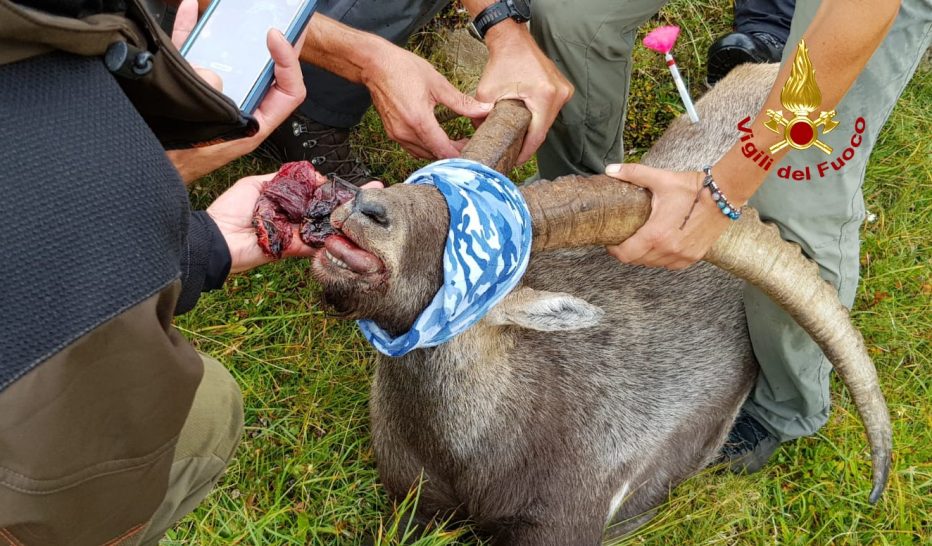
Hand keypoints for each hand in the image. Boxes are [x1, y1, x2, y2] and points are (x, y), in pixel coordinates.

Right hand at [166, 0, 307, 181]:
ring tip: (240, 11)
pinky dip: (192, 30)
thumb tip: (214, 74)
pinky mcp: (186, 87)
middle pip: (266, 70)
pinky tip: (188, 9)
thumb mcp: (204, 130)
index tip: (275, 37)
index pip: (288, 91)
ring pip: (231, 58)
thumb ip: (213, 98)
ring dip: (233, 33)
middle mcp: (238, 107)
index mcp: (253, 123)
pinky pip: (195, 53)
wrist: (141, 169)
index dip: (289, 62)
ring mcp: (213, 95)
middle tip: (278, 17)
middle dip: (271, 42)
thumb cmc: (177, 161)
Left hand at [208, 175, 383, 273]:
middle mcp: (297, 217)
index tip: (360, 182)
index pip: (318, 193)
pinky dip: (332, 239)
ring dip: (348, 219)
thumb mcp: (257, 184)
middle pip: (328, 210)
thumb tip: (314, 176)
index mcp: (289, 200)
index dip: (338, 188)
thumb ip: (286, 179)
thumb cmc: (232, 209)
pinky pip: (316, 244)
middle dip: (352, 202)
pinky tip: (352, 229)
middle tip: (377, 193)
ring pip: (326, 226)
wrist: (218, 237)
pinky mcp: (295, 249)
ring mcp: (298, 234)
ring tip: (370, 210)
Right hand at [364, 46, 493, 158]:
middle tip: (468, 141)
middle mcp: (406, 133)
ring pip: (424, 155)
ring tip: (455, 140)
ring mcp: (397, 135)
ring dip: (440, 151)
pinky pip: (413, 149)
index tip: (473, 146)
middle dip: (453, 152)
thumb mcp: (438, 84)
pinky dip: (427, 148)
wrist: (375, 65)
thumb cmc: (404, 69)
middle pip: (435, 156)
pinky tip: (436, 137)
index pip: (444, 151)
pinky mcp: (392, 133)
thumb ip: (462, 102)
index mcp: (419, 121)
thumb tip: (485, 109)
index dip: (461, 154)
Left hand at [476, 25, 572, 163]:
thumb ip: (481, 117)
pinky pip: (550, 111)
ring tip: (518, 142)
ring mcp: (564, 90)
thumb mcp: (486, 93)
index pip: (537, 136)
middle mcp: (559, 93)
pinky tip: (526, 125)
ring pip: (547, 122)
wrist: (513, 40)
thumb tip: (479, 138)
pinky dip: (538, 119)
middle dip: (527, 143)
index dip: (525, 152)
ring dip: (533, 131)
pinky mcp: (563, 88)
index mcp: (544, 96)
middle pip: (543, 130)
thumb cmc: (502, 62)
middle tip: (513, 154)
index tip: (515, 162)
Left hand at [603, 163, 732, 269]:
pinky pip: (670, 265)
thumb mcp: (660, 179)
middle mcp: (669, 250)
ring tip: (642, 241)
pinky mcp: (693, 257)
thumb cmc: (691, 187)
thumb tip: (610, 169)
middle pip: (637, 260)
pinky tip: (660, 246)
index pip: (626, 254)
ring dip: (645, 256)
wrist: (723, 194)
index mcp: (656, 234)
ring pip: (653, 264)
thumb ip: (632, 174)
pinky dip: (662, 258)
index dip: (614, 250)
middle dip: (628, 251)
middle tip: (625, 239)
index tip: (611, 242)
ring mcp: (682, 256)